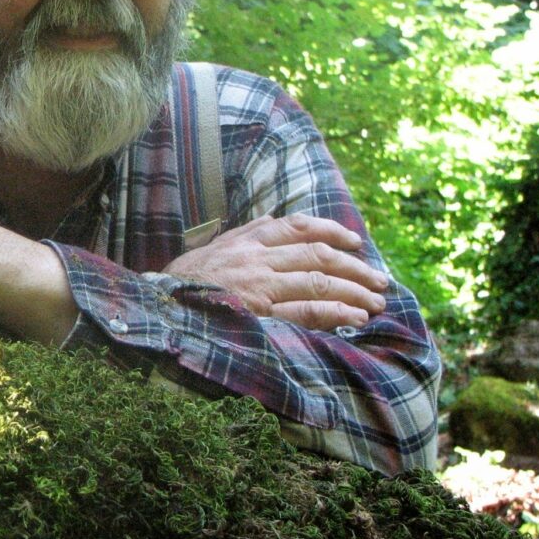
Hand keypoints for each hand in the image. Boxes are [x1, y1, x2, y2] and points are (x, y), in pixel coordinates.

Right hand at [164, 214, 388, 330]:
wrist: (159, 306)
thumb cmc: (185, 282)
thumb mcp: (214, 248)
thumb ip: (245, 236)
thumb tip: (271, 221)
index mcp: (247, 239)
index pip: (299, 226)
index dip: (333, 232)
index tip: (356, 242)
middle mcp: (257, 257)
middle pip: (318, 255)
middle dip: (355, 267)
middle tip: (380, 279)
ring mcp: (259, 285)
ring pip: (319, 281)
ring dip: (354, 291)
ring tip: (377, 302)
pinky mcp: (260, 312)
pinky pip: (306, 310)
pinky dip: (335, 312)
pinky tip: (355, 317)